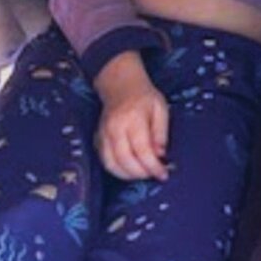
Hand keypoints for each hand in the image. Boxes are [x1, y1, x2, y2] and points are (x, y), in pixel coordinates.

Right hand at [93, 53, 169, 180]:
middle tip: (153, 174)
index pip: (142, 150)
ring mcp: (103, 134)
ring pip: (111, 164)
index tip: (163, 175)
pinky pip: (104, 161)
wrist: (120, 85)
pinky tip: (129, 169)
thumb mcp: (160, 108)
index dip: (153, 166)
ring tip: (142, 173)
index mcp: (133, 118)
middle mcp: (115, 128)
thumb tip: (161, 154)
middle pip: (125, 160)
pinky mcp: (97, 139)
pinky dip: (117, 170)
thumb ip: (161, 132)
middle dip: (141, 173)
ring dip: (128, 175)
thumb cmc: (144, 97)